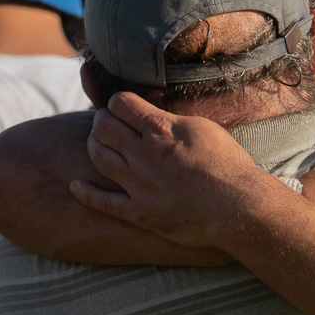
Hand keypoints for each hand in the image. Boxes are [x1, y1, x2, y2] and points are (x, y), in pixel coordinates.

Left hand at [72, 92, 282, 247]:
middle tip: (106, 125)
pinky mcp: (140, 212)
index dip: (118, 102)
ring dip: (93, 147)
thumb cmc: (228, 166)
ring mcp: (138, 184)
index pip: (120, 103)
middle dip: (101, 121)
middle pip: (102, 127)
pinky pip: (102, 201)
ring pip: (98, 158)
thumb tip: (157, 114)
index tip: (122, 108)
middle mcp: (143, 153)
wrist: (239, 207)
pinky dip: (84, 192)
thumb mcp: (202, 128)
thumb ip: (173, 120)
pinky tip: (76, 185)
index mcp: (160, 128)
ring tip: (98, 146)